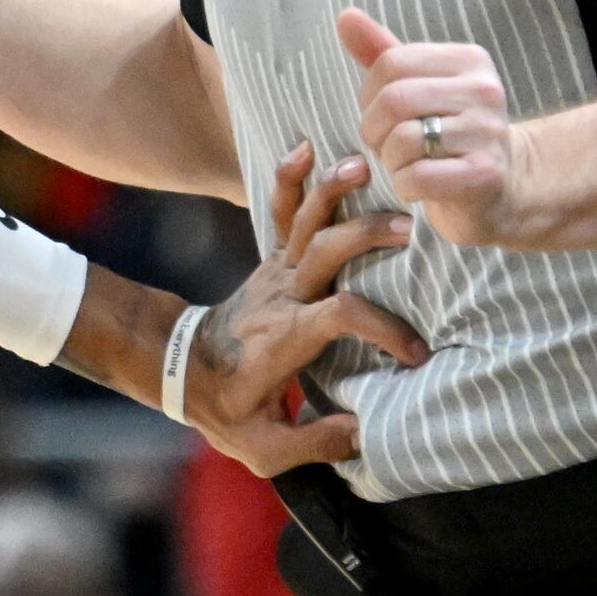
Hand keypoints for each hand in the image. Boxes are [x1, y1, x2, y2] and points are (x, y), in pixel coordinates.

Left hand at [185, 141, 431, 475]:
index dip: (382, 328)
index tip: (416, 351)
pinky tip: (307, 147)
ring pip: (302, 224)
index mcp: (283, 339)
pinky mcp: (271, 263)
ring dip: (332, 193)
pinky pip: (280, 214)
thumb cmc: (226, 409)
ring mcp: (273, 275)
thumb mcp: (262, 447)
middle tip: (410, 227)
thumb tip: (363, 431)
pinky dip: (291, 180)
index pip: (339, 316)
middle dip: (364, 236)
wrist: (181, 371)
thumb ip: (314, 443)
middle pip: (323, 254)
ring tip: (365, 164)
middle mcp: (279, 297)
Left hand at [336, 8, 521, 247]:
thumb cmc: (448, 130)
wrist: (502, 185)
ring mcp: (488, 132)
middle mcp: (485, 90)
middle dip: (374, 129)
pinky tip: (417, 186)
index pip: (391, 63)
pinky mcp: (485, 174)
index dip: (369, 94)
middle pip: (394, 100)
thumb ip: (381, 52)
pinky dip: (404, 185)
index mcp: (469, 60)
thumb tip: (345, 16)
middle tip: (385, 144)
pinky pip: (417, 177)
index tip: (380, 114)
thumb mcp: (417, 85)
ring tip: (405, 163)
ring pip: (403, 140)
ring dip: (390, 159)